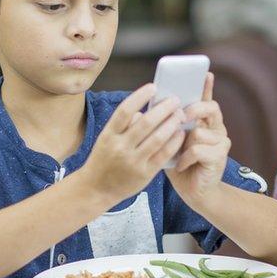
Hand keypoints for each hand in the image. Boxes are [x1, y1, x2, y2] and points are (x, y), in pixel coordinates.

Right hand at [81, 83, 185, 201]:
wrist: (95, 189)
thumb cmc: (103, 160)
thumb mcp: (106, 139)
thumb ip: (124, 125)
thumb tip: (143, 109)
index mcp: (108, 135)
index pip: (124, 111)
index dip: (139, 97)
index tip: (153, 87)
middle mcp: (120, 147)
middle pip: (145, 123)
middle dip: (163, 109)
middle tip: (175, 100)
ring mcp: (133, 161)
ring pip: (157, 138)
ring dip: (171, 124)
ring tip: (180, 114)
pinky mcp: (144, 174)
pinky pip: (163, 155)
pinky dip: (174, 142)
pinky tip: (180, 133)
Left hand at [166, 73, 230, 201]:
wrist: (194, 192)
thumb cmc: (180, 166)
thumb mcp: (169, 142)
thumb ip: (163, 126)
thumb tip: (143, 111)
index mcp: (204, 122)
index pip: (206, 99)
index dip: (206, 86)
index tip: (206, 73)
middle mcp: (216, 128)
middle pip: (210, 108)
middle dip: (193, 110)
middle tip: (180, 116)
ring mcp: (221, 142)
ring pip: (198, 131)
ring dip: (182, 145)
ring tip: (178, 156)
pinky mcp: (220, 156)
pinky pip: (197, 149)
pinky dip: (185, 159)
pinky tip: (181, 166)